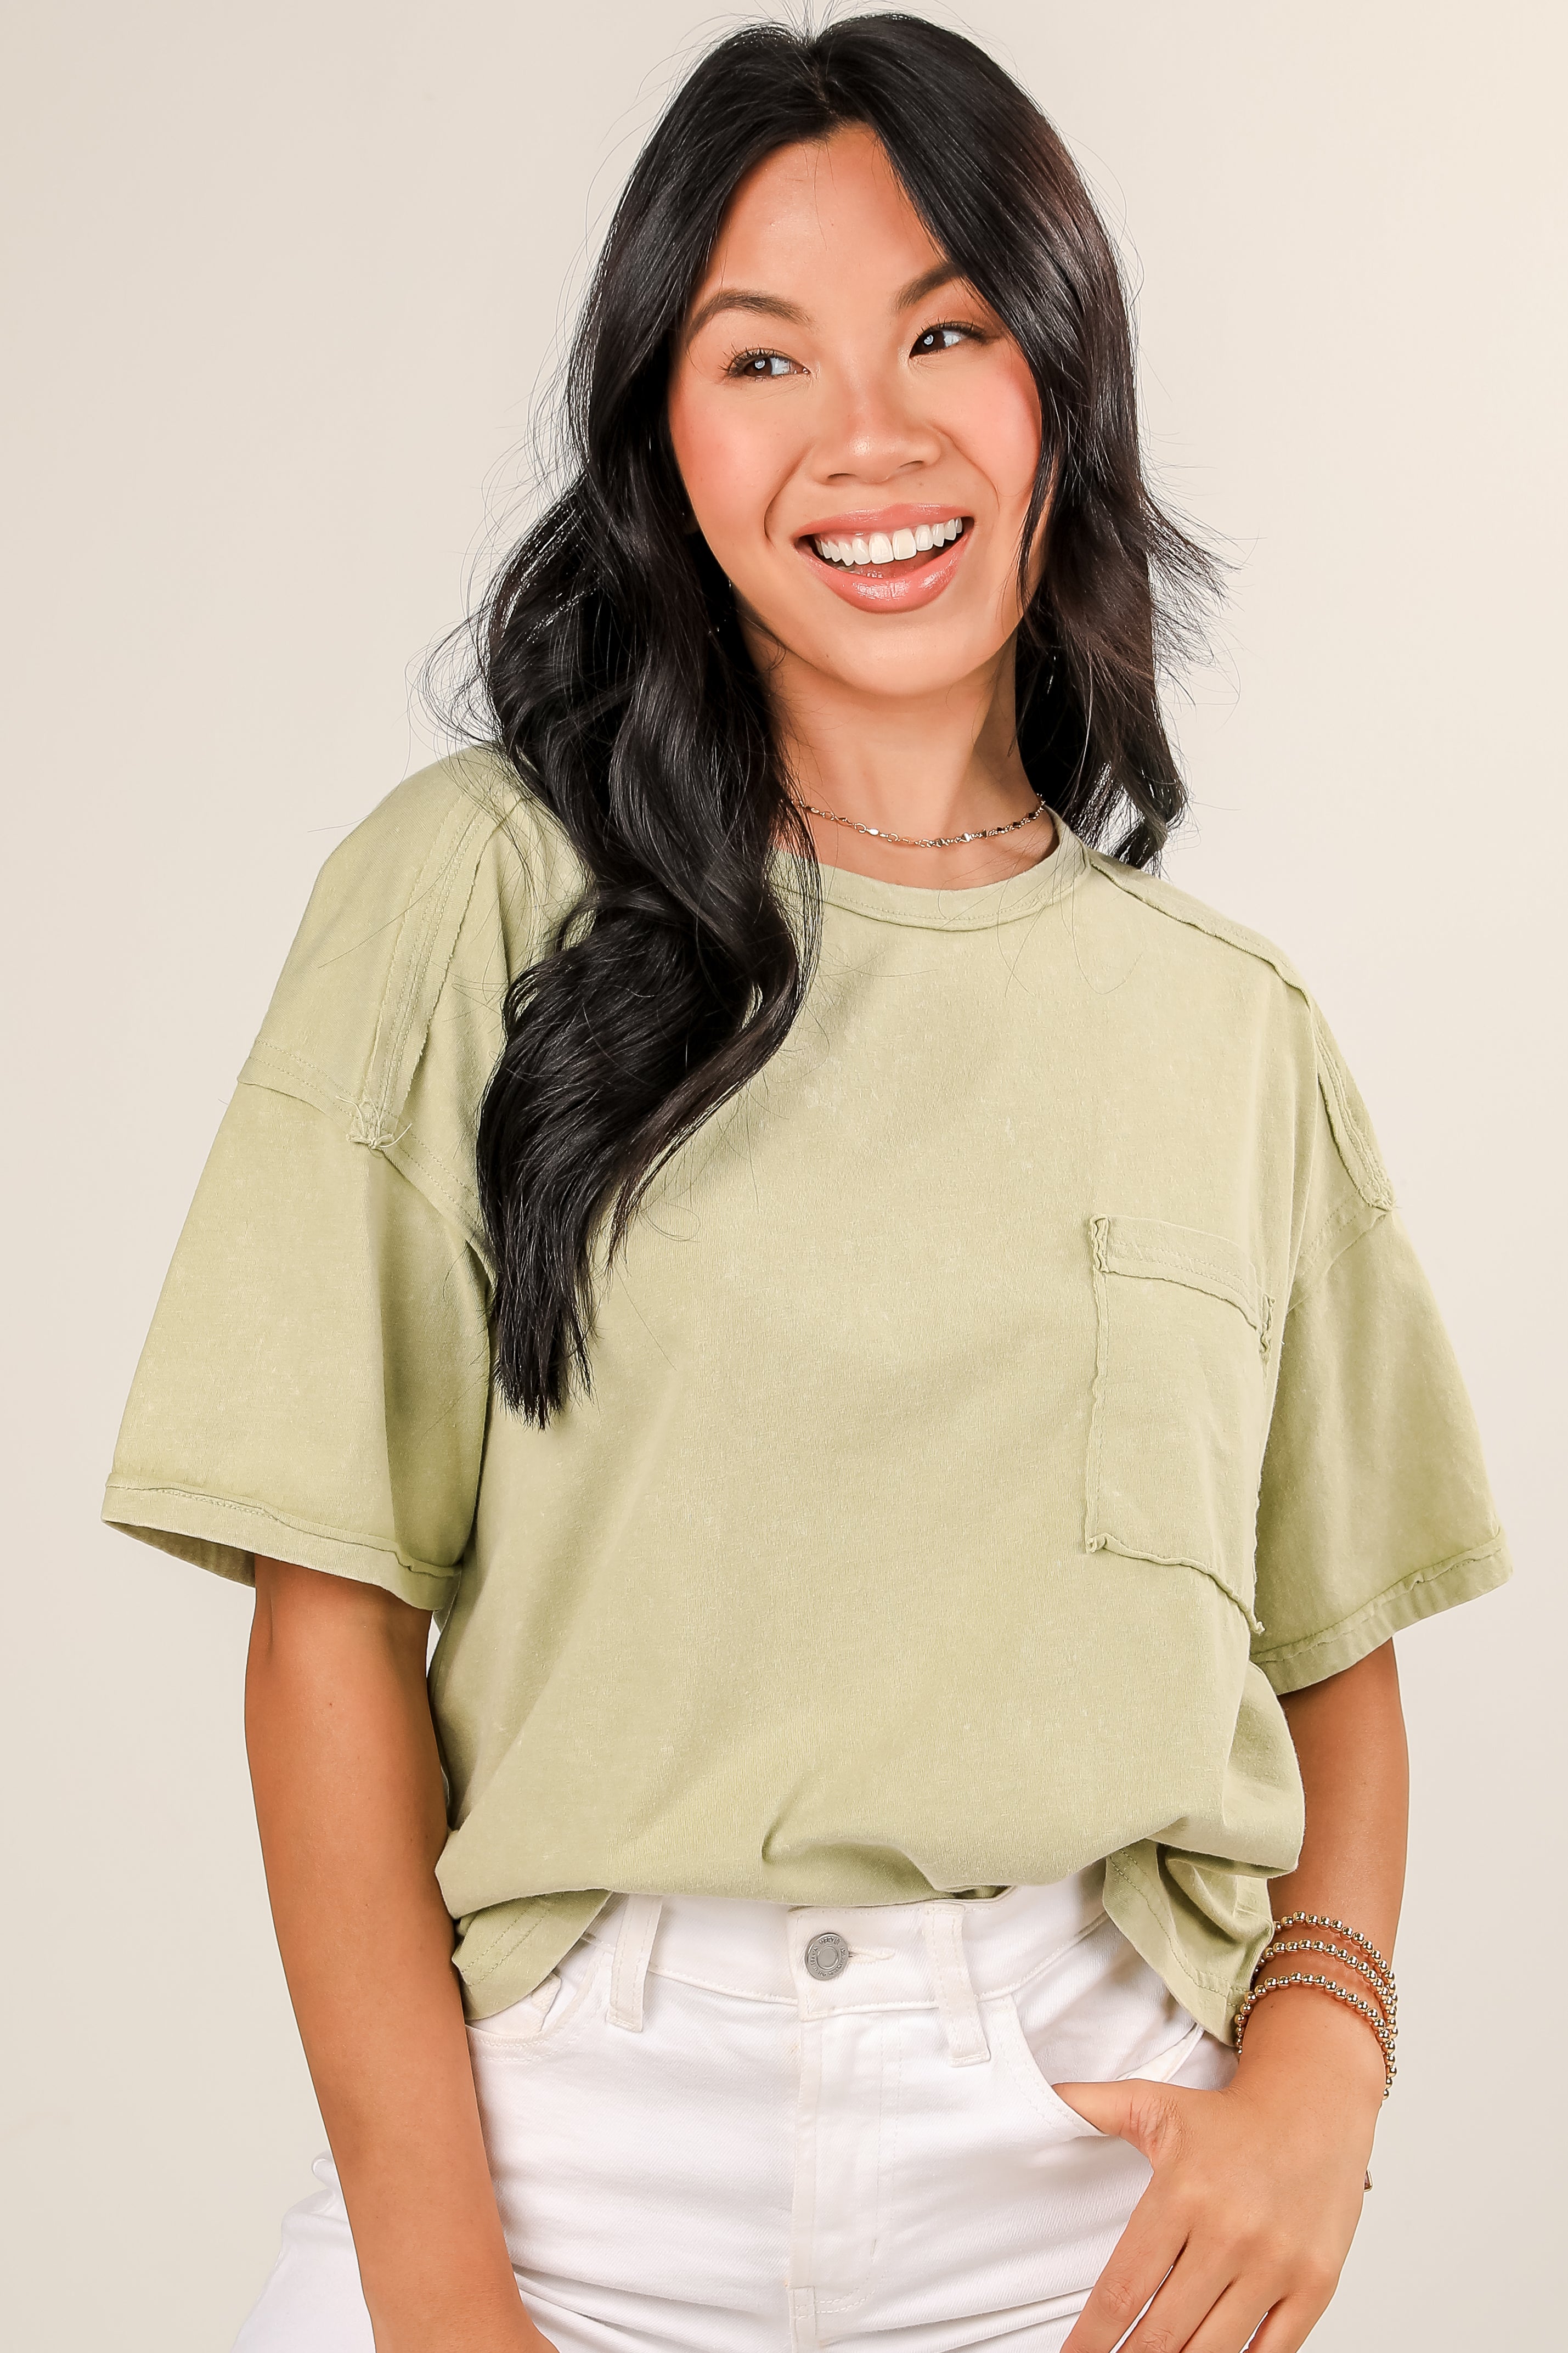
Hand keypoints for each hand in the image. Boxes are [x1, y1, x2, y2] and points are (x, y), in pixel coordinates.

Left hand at [1055, 2000, 1381, 2352]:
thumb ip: (1093, 2106)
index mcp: (1182, 2193)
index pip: (1124, 2288)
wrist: (1315, 2105)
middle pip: (1164, 2331)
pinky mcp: (1315, 2284)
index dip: (1092, 2337)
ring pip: (1212, 2351)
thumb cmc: (1229, 2117)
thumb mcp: (1154, 2103)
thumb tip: (1045, 2097)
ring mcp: (1276, 2263)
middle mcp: (1229, 2233)